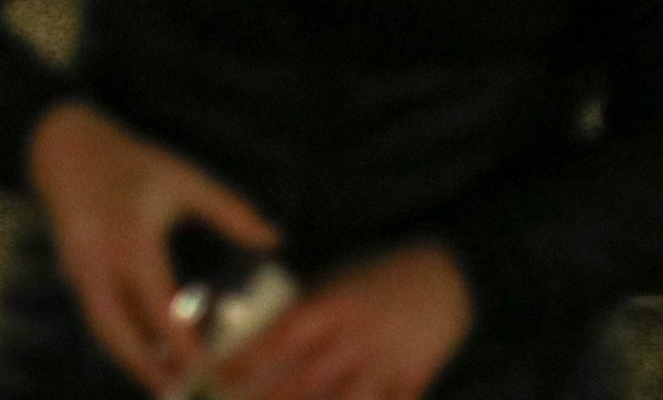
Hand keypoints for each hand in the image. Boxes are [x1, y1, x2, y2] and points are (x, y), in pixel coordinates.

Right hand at [26, 101, 280, 398]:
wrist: (62, 145)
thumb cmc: (130, 161)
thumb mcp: (183, 176)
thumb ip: (228, 210)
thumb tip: (273, 240)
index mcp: (131, 242)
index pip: (159, 311)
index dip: (185, 348)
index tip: (212, 372)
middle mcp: (99, 263)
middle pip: (117, 334)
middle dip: (147, 370)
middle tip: (181, 394)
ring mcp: (78, 270)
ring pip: (102, 329)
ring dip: (131, 359)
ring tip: (166, 382)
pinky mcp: (71, 272)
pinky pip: (97, 314)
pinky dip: (120, 337)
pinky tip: (146, 350)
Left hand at [211, 243, 473, 399]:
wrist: (446, 276)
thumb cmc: (380, 275)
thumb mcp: (336, 283)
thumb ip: (307, 313)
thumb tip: (263, 336)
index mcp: (332, 308)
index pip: (279, 338)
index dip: (247, 359)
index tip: (216, 373)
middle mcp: (355, 340)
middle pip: (305, 381)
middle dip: (268, 399)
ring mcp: (385, 365)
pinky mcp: (413, 382)